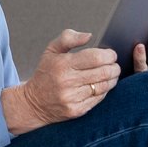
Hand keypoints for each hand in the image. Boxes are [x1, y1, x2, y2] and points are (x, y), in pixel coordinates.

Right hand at [2, 28, 119, 133]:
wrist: (33, 102)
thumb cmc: (45, 74)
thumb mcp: (51, 51)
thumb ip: (68, 38)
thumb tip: (89, 36)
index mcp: (62, 64)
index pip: (96, 57)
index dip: (109, 55)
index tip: (111, 54)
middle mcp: (67, 82)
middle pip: (104, 72)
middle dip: (114, 67)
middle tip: (114, 65)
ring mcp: (72, 98)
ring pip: (104, 86)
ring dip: (112, 79)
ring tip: (110, 74)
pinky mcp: (76, 110)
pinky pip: (99, 98)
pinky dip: (104, 91)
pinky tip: (100, 86)